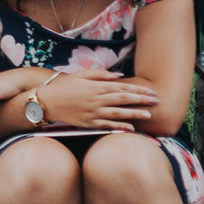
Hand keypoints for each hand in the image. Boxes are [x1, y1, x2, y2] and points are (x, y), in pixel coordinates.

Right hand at [39, 71, 158, 131]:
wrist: (45, 102)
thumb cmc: (63, 87)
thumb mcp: (80, 75)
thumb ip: (101, 74)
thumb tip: (120, 76)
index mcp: (95, 86)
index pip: (122, 87)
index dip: (138, 89)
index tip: (151, 90)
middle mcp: (96, 99)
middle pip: (124, 99)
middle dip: (142, 100)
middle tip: (157, 101)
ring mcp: (93, 112)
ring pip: (119, 113)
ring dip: (135, 114)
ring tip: (149, 115)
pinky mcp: (88, 123)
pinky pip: (107, 125)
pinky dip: (119, 127)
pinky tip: (131, 128)